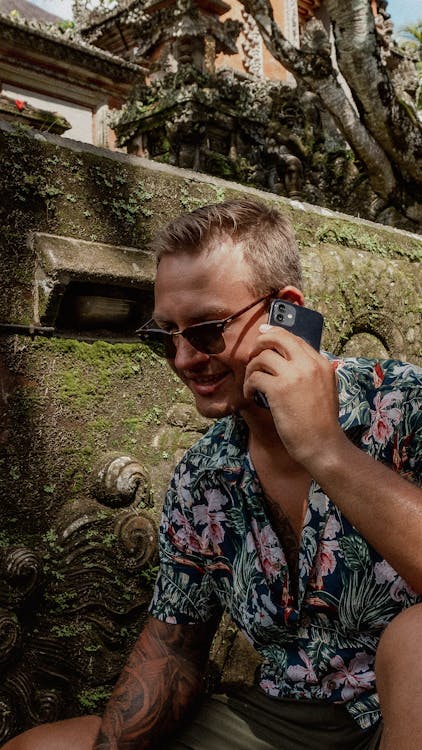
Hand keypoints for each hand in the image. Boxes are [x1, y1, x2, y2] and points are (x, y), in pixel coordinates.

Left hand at [244, 324, 346, 469]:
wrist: (323, 445)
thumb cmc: (321, 424)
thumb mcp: (324, 389)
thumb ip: (310, 373)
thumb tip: (287, 362)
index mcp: (322, 364)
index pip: (295, 339)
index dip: (276, 335)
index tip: (263, 337)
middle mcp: (309, 365)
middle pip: (278, 337)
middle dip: (261, 342)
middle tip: (252, 354)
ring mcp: (294, 375)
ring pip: (262, 356)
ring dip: (251, 369)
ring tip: (251, 384)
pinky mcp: (278, 389)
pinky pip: (255, 376)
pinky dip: (248, 385)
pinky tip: (251, 396)